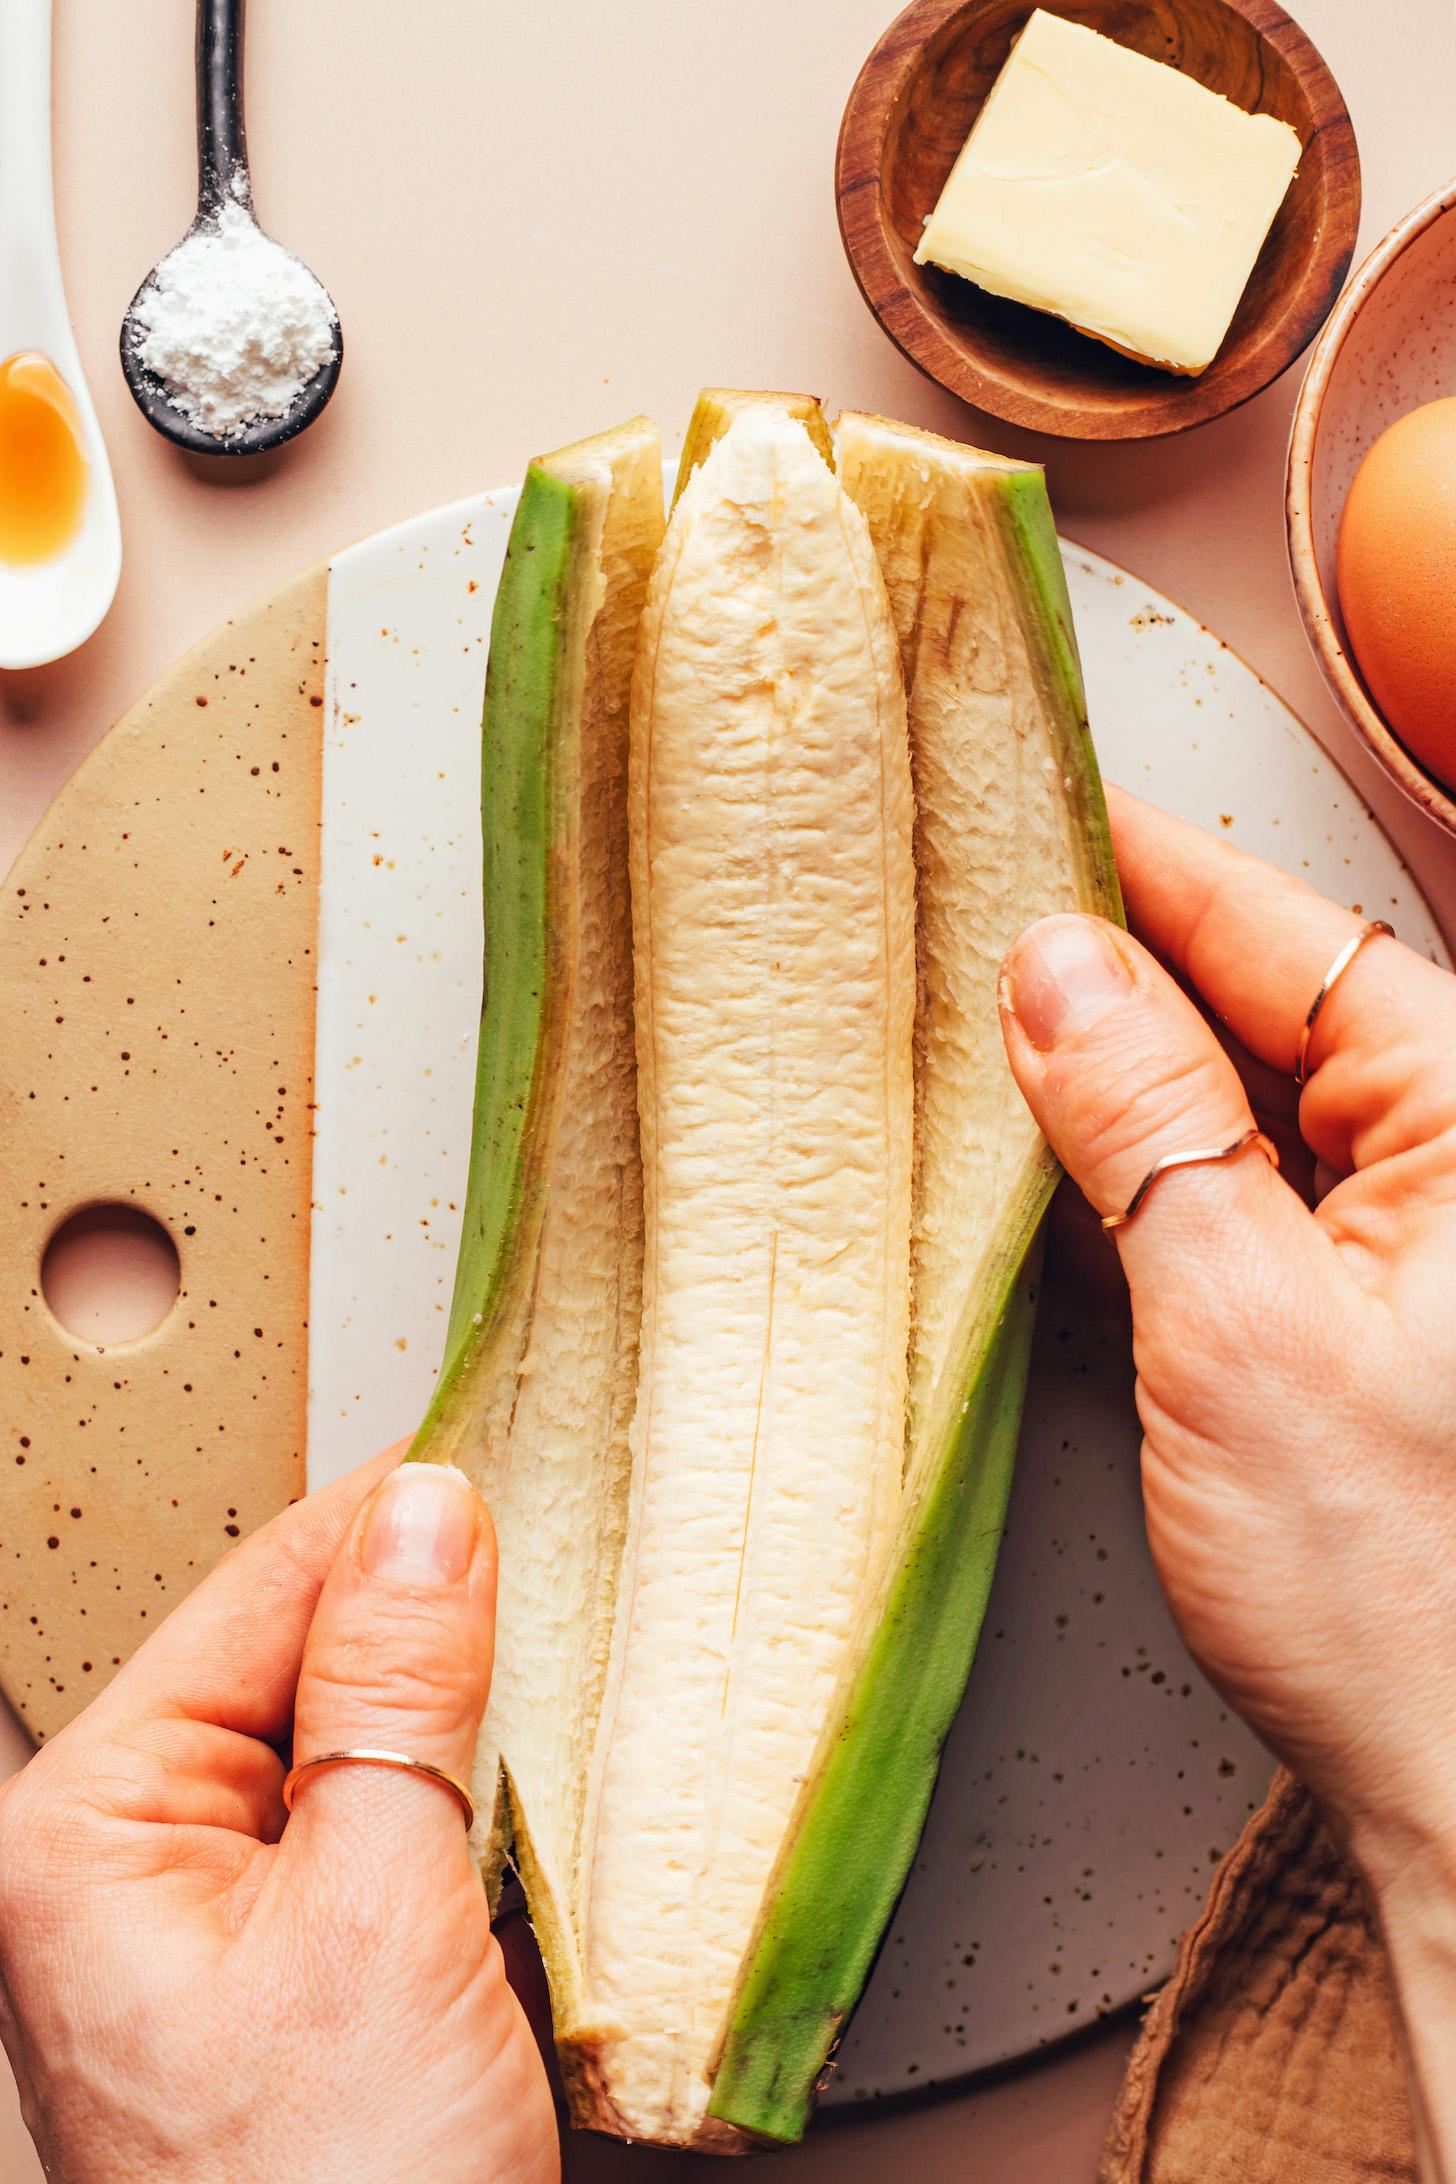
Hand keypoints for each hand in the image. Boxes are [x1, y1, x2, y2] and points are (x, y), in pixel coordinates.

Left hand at [0, 1452, 557, 2183]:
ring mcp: (210, 1922)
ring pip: (344, 1733)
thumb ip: (397, 1691)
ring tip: (556, 1635)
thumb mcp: (378, 1915)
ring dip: (453, 1690)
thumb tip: (428, 1512)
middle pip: (297, 1654)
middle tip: (558, 1537)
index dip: (389, 1509)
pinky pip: (370, 1819)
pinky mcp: (289, 1970)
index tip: (505, 1435)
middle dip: (428, 1600)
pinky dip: (456, 1779)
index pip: (258, 1591)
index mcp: (91, 1827)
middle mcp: (130, 1863)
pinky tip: (525, 1763)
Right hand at [1000, 787, 1455, 2173]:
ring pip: (1251, 1097)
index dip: (1158, 866)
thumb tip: (1058, 971)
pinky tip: (1063, 1158)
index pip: (1298, 937)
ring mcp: (1413, 1243)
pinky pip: (1247, 1190)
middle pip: (1273, 1004)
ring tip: (993, 1028)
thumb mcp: (1239, 1325)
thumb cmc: (1409, 1596)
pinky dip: (1149, 1165)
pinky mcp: (1359, 1316)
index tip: (1042, 807)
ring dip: (1127, 1066)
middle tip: (975, 920)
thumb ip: (1147, 1127)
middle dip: (1123, 962)